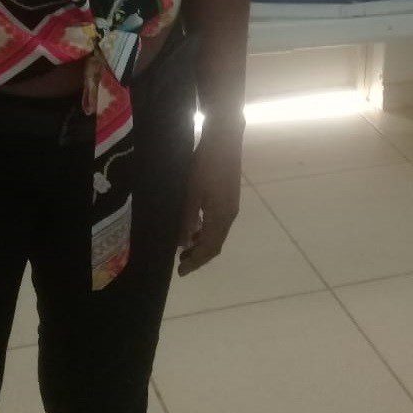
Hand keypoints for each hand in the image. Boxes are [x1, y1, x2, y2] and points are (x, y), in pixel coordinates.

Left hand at [178, 119, 243, 276]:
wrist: (224, 139)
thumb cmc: (205, 166)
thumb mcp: (192, 193)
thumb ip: (188, 220)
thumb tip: (184, 244)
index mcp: (221, 217)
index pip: (209, 248)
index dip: (196, 262)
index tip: (181, 272)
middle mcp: (230, 215)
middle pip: (216, 243)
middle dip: (199, 256)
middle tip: (181, 263)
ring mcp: (231, 205)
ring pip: (217, 233)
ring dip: (203, 243)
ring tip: (185, 247)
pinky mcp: (229, 196)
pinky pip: (218, 222)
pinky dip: (207, 230)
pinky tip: (196, 225)